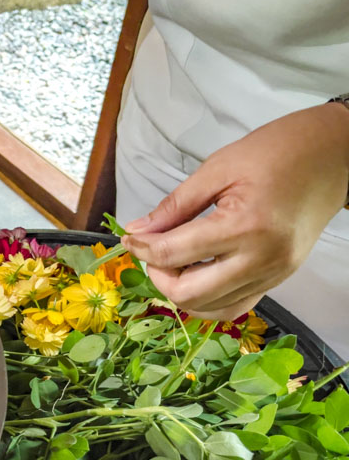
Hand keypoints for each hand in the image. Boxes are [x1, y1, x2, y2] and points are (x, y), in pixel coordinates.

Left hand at [122, 103, 348, 320]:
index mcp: (246, 226)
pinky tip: (195, 274)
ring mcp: (274, 274)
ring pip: (211, 308)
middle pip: (189, 294)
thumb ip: (174, 206)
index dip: (142, 247)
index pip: (173, 254)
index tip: (130, 235)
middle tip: (151, 250)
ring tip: (173, 262)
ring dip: (181, 291)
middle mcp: (262, 259)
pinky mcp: (279, 279)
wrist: (334, 155)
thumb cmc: (279, 151)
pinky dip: (207, 298)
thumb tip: (138, 230)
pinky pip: (234, 306)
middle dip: (158, 276)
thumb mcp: (217, 168)